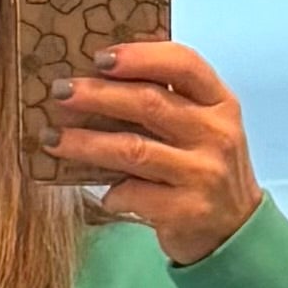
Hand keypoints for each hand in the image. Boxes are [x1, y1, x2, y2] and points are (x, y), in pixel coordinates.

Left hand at [32, 41, 262, 266]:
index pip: (183, 64)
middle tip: (60, 92)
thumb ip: (168, 101)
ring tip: (53, 138)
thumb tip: (98, 79)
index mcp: (219, 102)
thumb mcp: (201, 127)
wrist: (234, 231)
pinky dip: (111, 193)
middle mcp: (215, 134)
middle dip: (98, 95)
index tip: (99, 58)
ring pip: (133, 149)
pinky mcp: (186, 210)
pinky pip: (134, 195)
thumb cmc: (204, 169)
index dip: (140, 56)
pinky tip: (103, 194)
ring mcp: (202, 173)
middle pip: (149, 103)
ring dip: (87, 143)